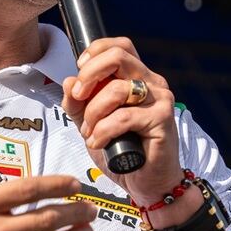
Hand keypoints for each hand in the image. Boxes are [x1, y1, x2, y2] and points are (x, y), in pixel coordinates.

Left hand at [61, 37, 186, 217]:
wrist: (146, 184)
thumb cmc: (122, 152)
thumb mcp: (90, 124)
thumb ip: (77, 104)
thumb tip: (68, 81)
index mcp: (137, 78)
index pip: (119, 46)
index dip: (95, 53)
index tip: (79, 75)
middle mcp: (152, 83)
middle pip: (119, 56)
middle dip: (89, 76)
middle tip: (78, 98)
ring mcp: (160, 99)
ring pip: (118, 89)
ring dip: (94, 112)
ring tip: (90, 132)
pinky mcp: (162, 119)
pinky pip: (124, 116)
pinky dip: (103, 130)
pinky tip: (99, 142)